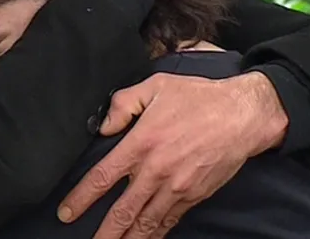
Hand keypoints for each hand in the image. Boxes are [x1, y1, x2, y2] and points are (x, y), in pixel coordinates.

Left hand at [58, 72, 287, 238]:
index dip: (81, 198)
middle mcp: (155, 171)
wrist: (242, 115)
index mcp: (141, 144)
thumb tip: (103, 126)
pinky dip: (155, 233)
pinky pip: (169, 220)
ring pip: (145, 222)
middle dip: (104, 232)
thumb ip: (123, 103)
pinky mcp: (193, 195)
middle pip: (122, 211)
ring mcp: (176, 187)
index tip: (67, 212)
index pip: (102, 177)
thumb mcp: (155, 86)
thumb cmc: (199, 98)